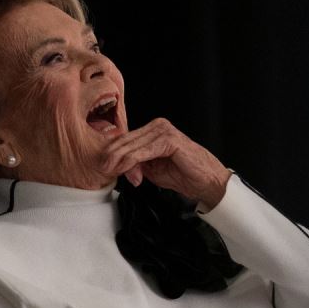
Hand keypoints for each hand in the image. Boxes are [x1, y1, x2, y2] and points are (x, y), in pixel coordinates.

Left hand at [100, 118, 230, 208]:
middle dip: (112, 156)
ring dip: (119, 160)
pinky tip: (124, 169)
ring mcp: (164, 130)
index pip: (126, 139)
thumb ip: (136, 165)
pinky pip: (143, 151)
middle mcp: (158, 126)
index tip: (103, 165)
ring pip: (132, 145)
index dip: (112, 152)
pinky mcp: (169, 139)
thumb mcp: (152, 170)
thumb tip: (119, 167)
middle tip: (102, 169)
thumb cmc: (184, 174)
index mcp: (154, 130)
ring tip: (111, 171)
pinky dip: (131, 161)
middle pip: (127, 140)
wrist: (206, 181)